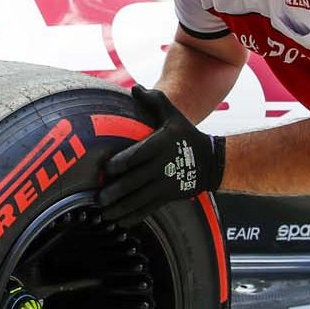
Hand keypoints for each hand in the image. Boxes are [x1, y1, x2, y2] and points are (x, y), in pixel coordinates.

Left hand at [97, 86, 224, 226]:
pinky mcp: (168, 196)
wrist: (211, 161)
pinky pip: (148, 209)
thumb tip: (135, 88)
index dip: (119, 163)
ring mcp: (165, 184)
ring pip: (139, 200)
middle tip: (99, 198)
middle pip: (134, 182)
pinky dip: (133, 216)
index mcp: (159, 145)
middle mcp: (162, 166)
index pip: (136, 155)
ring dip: (120, 208)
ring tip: (104, 213)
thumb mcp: (173, 115)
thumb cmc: (186, 135)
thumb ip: (154, 100)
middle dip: (114, 192)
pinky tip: (119, 220)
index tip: (105, 169)